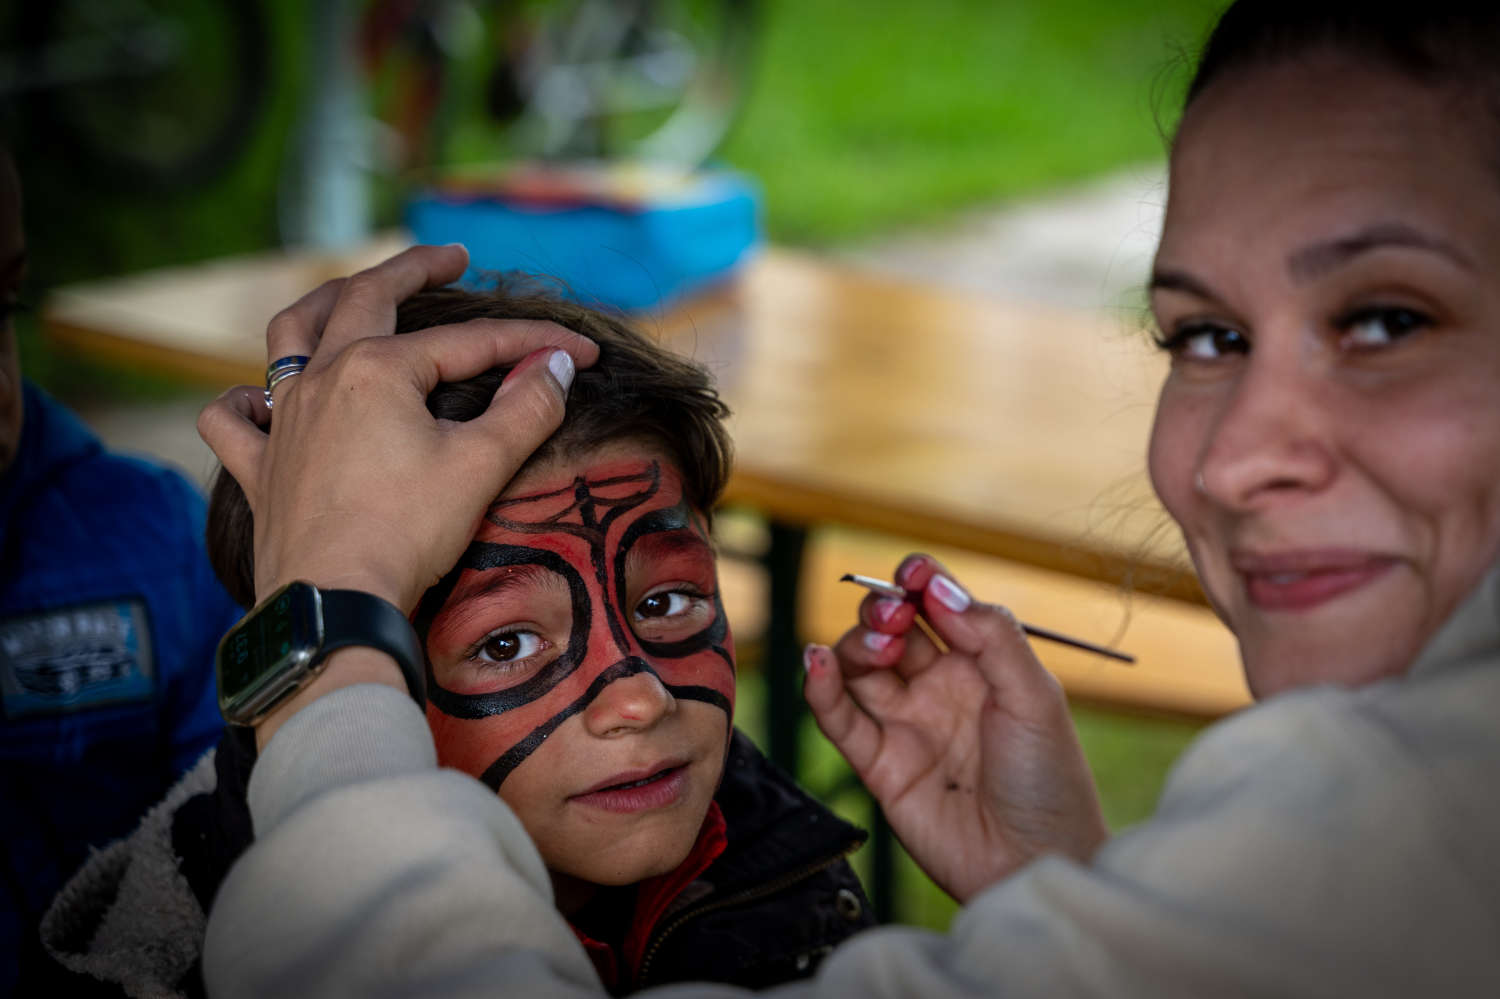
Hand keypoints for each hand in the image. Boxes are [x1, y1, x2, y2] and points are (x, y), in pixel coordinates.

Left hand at [198, 244, 598, 612]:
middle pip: (365, 298)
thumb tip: (556, 367)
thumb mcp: (481, 466)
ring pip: (290, 337)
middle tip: (448, 257)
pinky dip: (244, 401)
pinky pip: (234, 419)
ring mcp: (283, 421)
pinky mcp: (259, 468)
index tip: (579, 353)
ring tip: (347, 291)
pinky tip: (257, 400)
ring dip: (322, 303)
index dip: (532, 342)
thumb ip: (527, 408)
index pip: (471, 342)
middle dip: (412, 270)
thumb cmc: (407, 532)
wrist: (333, 601)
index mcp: (379, 369)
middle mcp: (323, 378)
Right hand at [803, 554, 1107, 902]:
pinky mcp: (879, 764)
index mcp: (981, 664)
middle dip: (883, 610)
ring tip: (877, 650)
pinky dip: (820, 688)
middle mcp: (938, 688)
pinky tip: (816, 663)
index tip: (911, 572)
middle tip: (894, 618)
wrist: (1035, 862)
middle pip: (891, 629)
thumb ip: (991, 635)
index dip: (918, 581)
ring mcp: (906, 724)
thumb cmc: (1049, 781)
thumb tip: (938, 586)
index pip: (938, 605)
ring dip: (855, 645)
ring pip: (859, 667)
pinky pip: (839, 719)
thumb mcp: (1035, 696)